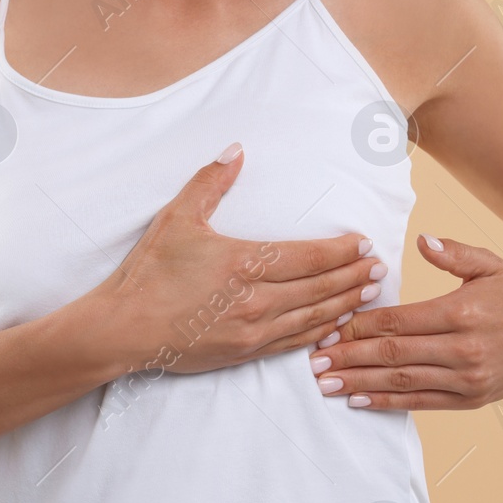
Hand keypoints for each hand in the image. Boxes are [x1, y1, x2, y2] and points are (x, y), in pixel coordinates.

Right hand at [86, 143, 388, 375]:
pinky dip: (320, 331)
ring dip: (344, 303)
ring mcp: (253, 331)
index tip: (362, 243)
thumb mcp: (177, 217)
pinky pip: (294, 341)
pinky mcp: (245, 352)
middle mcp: (257, 300)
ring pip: (314, 316)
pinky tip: (334, 323)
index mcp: (245, 263)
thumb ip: (210, 182)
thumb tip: (235, 150)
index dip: (341, 251)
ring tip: (368, 291)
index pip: (310, 257)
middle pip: (321, 288)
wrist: (124, 329)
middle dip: (353, 276)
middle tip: (378, 266)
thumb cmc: (149, 272)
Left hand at [306, 233, 502, 408]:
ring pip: (404, 382)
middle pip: (394, 355)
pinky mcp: (472, 398)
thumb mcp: (488, 263)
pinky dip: (389, 402)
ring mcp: (468, 378)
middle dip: (350, 359)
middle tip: (314, 362)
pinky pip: (423, 401)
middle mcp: (463, 349)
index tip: (329, 328)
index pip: (399, 322)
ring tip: (327, 384)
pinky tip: (361, 400)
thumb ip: (453, 254)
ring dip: (361, 384)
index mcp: (460, 312)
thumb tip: (423, 242)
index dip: (361, 327)